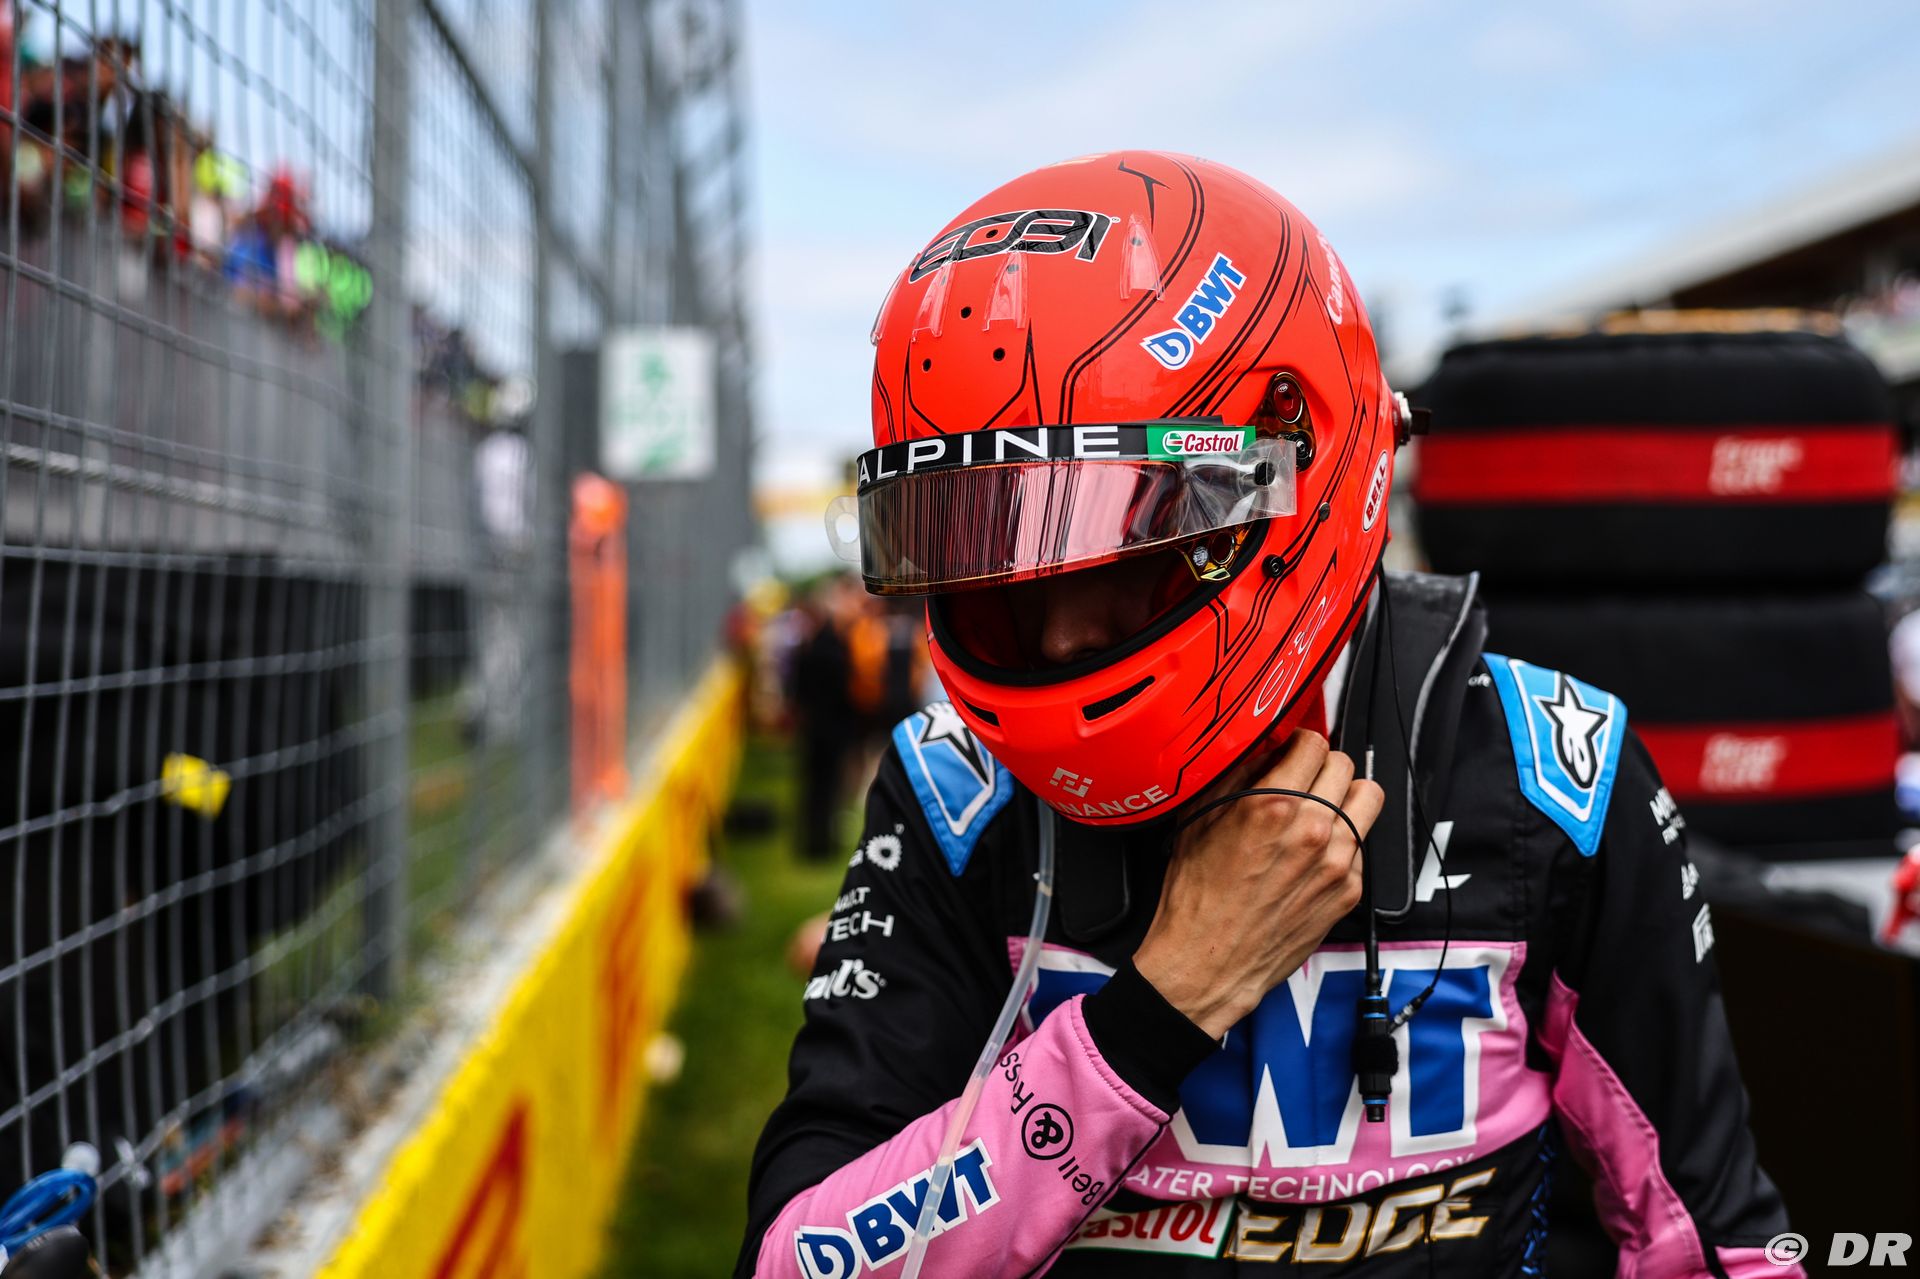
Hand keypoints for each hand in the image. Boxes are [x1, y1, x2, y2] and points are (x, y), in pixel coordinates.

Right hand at [1132, 730, 1383, 1039]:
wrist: (1208, 962)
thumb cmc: (1197, 898)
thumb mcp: (1198, 821)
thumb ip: (1235, 776)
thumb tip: (1260, 749)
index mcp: (1273, 805)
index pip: (1314, 743)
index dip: (1298, 743)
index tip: (1290, 752)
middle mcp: (1313, 830)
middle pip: (1345, 765)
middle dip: (1322, 766)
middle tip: (1303, 779)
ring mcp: (1337, 862)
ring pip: (1368, 798)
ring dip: (1345, 796)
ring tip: (1321, 809)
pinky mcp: (1348, 890)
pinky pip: (1362, 844)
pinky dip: (1343, 840)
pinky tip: (1313, 853)